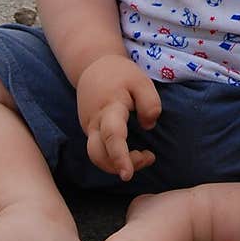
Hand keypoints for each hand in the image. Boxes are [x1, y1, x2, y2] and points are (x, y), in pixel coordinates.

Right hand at [75, 55, 161, 180]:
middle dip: (121, 165)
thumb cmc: (120, 74)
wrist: (93, 66)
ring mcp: (89, 128)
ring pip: (97, 156)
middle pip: (98, 154)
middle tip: (148, 157)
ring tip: (145, 155)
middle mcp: (94, 122)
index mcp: (109, 108)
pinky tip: (132, 151)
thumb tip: (149, 126)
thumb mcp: (141, 81)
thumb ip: (150, 103)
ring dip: (119, 164)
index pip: (112, 136)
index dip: (120, 157)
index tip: (127, 174)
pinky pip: (99, 151)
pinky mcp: (90, 132)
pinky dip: (115, 157)